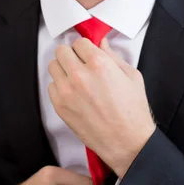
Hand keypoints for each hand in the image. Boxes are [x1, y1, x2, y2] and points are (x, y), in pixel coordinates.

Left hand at [47, 36, 155, 176]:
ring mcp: (67, 91)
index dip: (85, 47)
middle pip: (62, 51)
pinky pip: (51, 85)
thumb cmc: (133, 111)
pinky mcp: (60, 106)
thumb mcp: (131, 76)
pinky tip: (74, 92)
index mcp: (99, 63)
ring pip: (53, 66)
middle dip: (72, 54)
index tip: (88, 53)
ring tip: (76, 77)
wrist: (127, 142)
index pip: (79, 42)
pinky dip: (60, 85)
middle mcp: (80, 75)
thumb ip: (113, 55)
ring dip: (63, 68)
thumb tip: (102, 42)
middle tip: (80, 62)